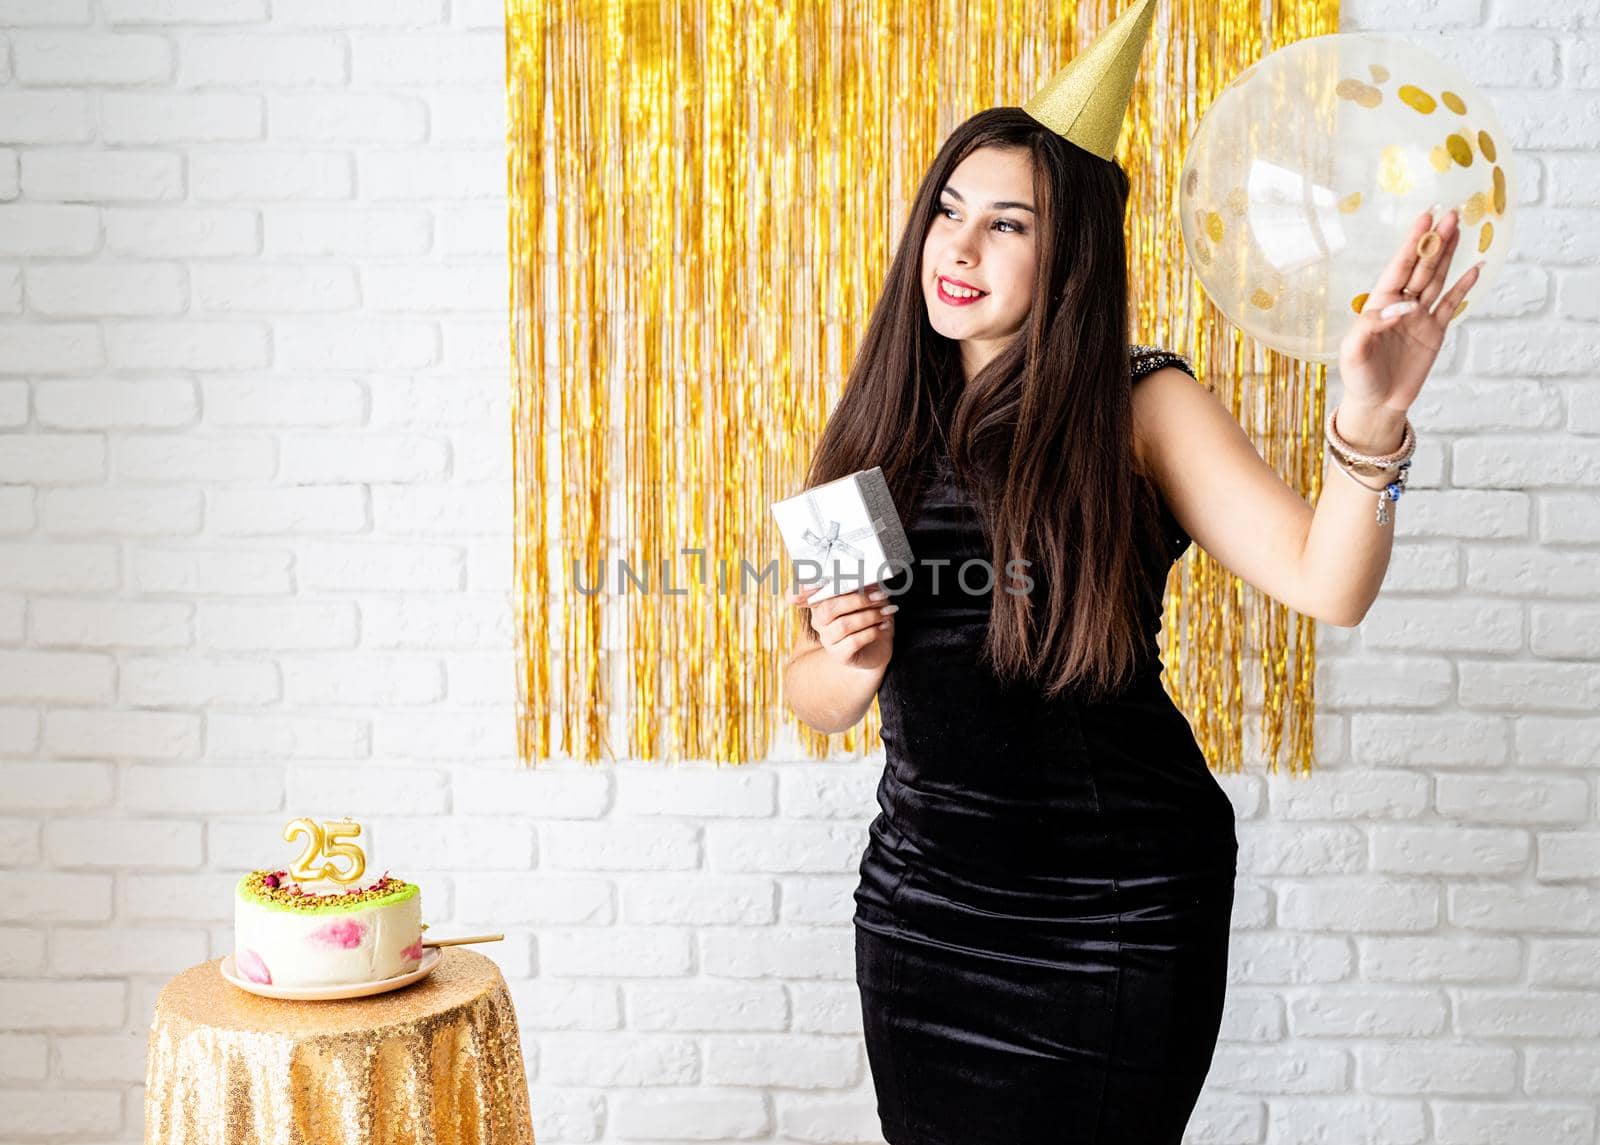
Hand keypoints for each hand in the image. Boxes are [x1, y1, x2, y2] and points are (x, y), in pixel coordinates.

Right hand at [785, 583, 895, 671]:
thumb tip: (868, 576)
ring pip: (844, 625)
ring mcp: (827, 639)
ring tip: (886, 612)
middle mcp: (819, 621)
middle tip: (880, 595)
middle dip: (857, 600)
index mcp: (820, 602)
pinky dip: (872, 631)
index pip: (796, 595)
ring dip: (869, 616)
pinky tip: (884, 626)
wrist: (878, 646)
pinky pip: (853, 641)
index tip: (814, 584)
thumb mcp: (868, 596)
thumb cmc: (870, 616)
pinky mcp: (839, 654)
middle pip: (828, 608)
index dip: (799, 590)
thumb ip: (862, 585)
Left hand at [1339, 206, 1483, 415]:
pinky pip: (1451, 305)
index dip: (1412, 243)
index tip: (1425, 218)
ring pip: (1437, 279)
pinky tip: (1474, 267)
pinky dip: (1463, 286)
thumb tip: (1402, 307)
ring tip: (1461, 229)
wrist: (1377, 404)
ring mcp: (1420, 317)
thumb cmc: (1359, 376)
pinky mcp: (1435, 332)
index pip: (1399, 267)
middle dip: (1436, 241)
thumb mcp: (1354, 351)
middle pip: (1423, 266)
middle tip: (1453, 213)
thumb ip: (1372, 325)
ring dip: (1449, 255)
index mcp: (1379, 304)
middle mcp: (1401, 305)